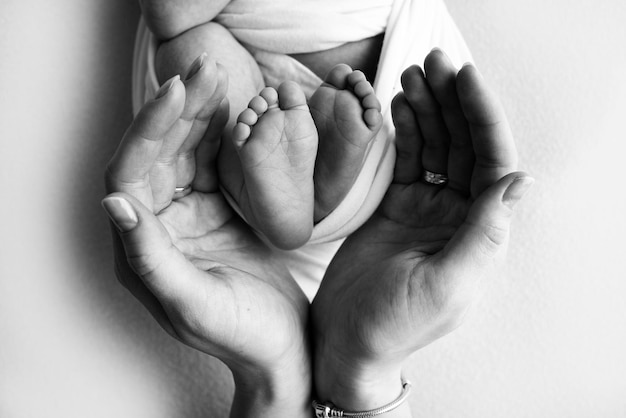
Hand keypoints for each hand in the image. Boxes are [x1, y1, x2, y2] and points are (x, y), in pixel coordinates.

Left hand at [102, 61, 309, 415]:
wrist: (284, 347)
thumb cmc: (242, 336)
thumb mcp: (195, 304)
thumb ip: (152, 258)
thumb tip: (114, 204)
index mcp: (142, 252)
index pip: (130, 175)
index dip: (148, 130)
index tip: (175, 93)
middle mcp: (158, 228)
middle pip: (159, 155)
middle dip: (177, 110)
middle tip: (204, 71)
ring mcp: (188, 217)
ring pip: (186, 154)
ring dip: (199, 115)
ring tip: (216, 78)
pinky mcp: (217, 212)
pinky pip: (214, 165)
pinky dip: (222, 136)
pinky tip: (233, 111)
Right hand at [311, 50, 532, 411]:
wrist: (346, 340)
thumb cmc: (394, 325)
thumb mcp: (446, 285)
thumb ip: (484, 235)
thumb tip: (519, 180)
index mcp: (478, 233)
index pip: (492, 162)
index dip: (482, 118)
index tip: (464, 80)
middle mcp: (458, 216)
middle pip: (464, 146)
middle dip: (452, 102)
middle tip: (433, 63)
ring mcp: (427, 209)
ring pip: (435, 147)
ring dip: (428, 109)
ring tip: (412, 75)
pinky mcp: (397, 207)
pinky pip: (408, 160)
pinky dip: (405, 131)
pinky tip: (399, 105)